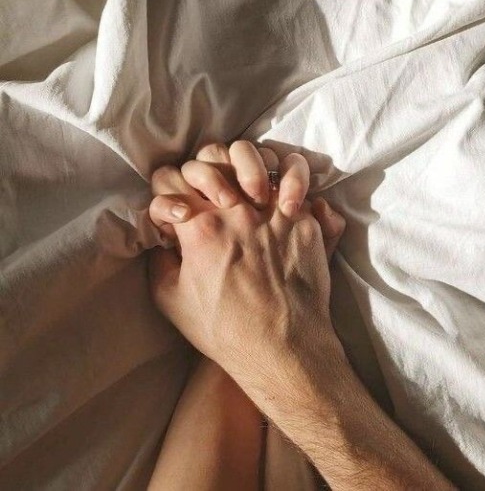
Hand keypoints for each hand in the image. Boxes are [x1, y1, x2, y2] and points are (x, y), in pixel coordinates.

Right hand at [148, 141, 345, 401]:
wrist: (282, 349)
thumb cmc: (225, 330)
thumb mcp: (170, 300)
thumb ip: (159, 258)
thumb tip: (164, 235)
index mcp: (200, 228)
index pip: (169, 180)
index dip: (167, 191)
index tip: (175, 211)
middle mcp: (236, 212)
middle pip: (209, 158)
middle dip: (201, 169)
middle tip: (207, 193)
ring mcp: (273, 213)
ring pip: (253, 156)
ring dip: (243, 162)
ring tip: (244, 182)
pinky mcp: (303, 220)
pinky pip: (296, 178)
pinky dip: (289, 174)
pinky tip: (279, 185)